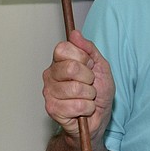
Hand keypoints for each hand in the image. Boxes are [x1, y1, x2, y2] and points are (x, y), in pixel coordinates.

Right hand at [42, 30, 114, 144]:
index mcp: (60, 61)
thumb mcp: (100, 65)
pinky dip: (88, 108)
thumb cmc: (99, 91)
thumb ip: (88, 48)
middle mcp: (50, 74)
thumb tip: (74, 33)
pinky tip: (84, 109)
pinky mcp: (52, 109)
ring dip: (89, 95)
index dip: (82, 57)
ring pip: (75, 88)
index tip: (89, 66)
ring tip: (87, 97)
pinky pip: (77, 105)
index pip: (63, 48)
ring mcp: (49, 92)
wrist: (99, 117)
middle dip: (88, 78)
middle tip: (89, 84)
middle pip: (70, 68)